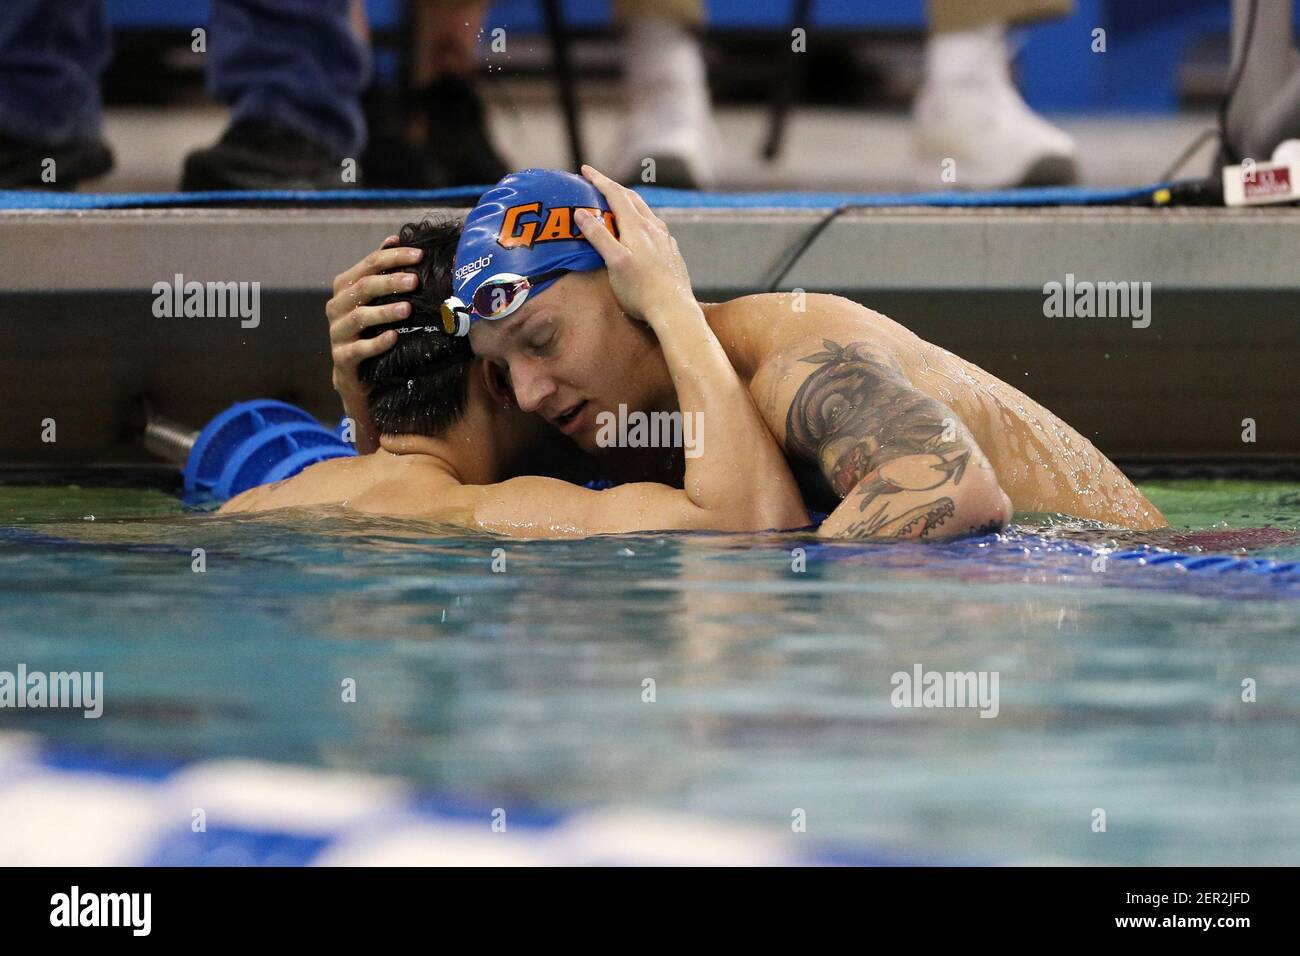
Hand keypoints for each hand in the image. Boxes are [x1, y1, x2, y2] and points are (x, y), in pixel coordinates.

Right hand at [326, 236, 422, 396]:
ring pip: (360, 317)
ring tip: (408, 309)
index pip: (370, 263)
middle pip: (364, 287)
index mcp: (346, 286)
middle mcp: (337, 306)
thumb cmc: (370, 329)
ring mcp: (338, 332)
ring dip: (385, 312)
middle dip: (391, 282)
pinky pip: (359, 349)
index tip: (420, 255)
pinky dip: (377, 343)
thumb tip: (395, 238)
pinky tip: (394, 338)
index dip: (394, 257)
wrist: (356, 373)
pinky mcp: (342, 357)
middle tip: (415, 281)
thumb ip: (381, 271)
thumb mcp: (374, 299)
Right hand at [573, 164, 696, 324]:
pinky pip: (654, 227)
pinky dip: (640, 219)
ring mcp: (665, 239)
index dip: (599, 180)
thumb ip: (598, 236)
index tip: (585, 170)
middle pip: (632, 199)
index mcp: (638, 226)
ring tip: (617, 204)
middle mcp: (654, 227)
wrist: (674, 310)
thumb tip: (582, 213)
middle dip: (613, 188)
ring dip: (628, 203)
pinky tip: (639, 230)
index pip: (615, 194)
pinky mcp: (671, 252)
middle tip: (598, 183)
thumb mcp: (615, 262)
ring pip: (645, 212)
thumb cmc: (641, 290)